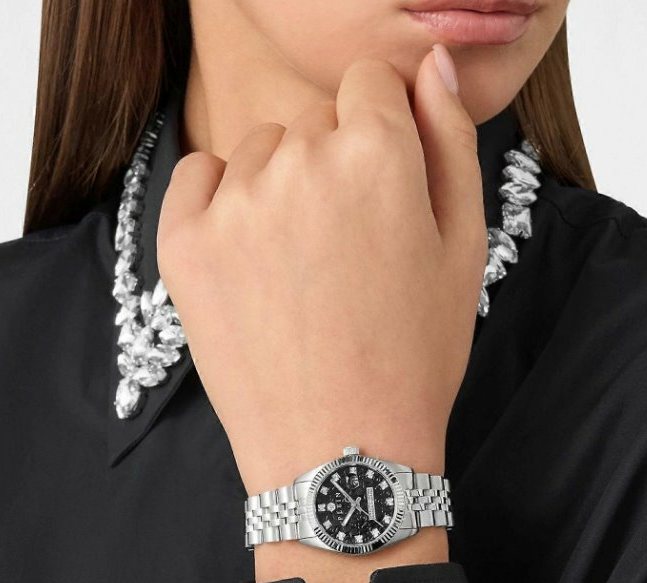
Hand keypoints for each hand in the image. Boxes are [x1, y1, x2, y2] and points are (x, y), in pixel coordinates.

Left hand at [157, 46, 485, 495]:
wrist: (341, 453)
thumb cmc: (413, 357)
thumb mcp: (463, 248)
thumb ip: (451, 139)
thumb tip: (432, 64)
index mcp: (379, 153)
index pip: (372, 81)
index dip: (383, 131)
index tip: (382, 189)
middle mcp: (301, 161)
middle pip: (315, 119)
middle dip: (335, 164)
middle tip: (349, 252)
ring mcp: (235, 202)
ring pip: (261, 149)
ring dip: (281, 187)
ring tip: (302, 272)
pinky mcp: (183, 241)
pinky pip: (200, 175)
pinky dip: (223, 202)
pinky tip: (254, 262)